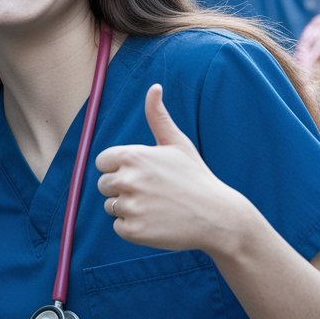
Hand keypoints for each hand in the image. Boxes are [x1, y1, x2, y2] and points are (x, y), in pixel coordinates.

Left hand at [95, 85, 249, 252]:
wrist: (217, 216)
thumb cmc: (195, 177)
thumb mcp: (177, 143)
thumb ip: (158, 116)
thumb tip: (154, 87)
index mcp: (131, 155)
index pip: (102, 162)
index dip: (119, 168)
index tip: (142, 174)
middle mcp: (126, 179)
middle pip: (104, 185)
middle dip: (123, 189)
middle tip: (153, 192)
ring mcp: (129, 206)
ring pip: (111, 206)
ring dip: (129, 208)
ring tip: (157, 207)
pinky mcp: (132, 231)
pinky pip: (119, 227)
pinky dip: (134, 228)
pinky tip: (157, 222)